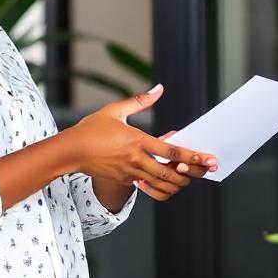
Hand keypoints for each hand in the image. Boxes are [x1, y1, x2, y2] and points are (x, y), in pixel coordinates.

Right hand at [68, 85, 216, 200]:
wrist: (69, 152)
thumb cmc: (91, 129)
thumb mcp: (114, 110)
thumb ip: (140, 101)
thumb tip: (159, 88)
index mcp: (137, 141)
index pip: (171, 151)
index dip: (193, 155)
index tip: (209, 158)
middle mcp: (136, 160)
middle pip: (171, 172)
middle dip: (193, 172)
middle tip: (208, 169)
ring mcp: (130, 173)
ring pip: (162, 185)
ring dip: (179, 182)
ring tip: (190, 174)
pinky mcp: (125, 181)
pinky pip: (149, 189)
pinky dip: (161, 188)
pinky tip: (165, 180)